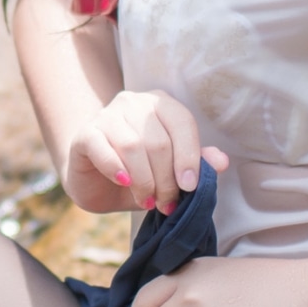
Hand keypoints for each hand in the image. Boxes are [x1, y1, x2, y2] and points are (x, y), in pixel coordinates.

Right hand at [66, 90, 228, 214]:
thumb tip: (222, 162)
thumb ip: (196, 164)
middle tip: (167, 203)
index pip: (183, 122)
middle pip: (158, 140)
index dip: (189, 156)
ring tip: (147, 201)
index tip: (190, 187)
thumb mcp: (171, 172)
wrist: (95, 183)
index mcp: (161, 105)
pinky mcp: (85, 134)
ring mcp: (107, 115)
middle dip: (165, 179)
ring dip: (144, 181)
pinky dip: (116, 169)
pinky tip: (124, 183)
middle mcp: (134, 103)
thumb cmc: (139, 174)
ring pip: (132, 146)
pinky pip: (103, 148)